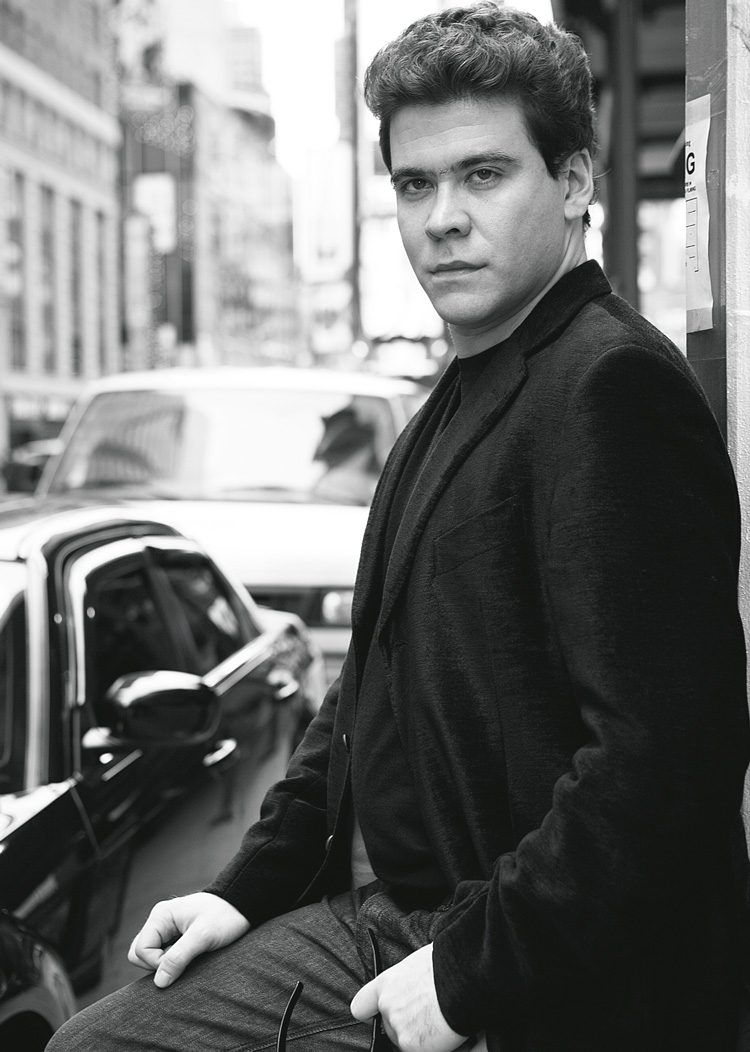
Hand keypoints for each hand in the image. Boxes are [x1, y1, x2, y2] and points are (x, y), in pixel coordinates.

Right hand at [128, 891, 249, 987]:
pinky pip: (162, 955)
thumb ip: (179, 958)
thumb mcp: (203, 937)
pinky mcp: (174, 937)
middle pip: (139, 954)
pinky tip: (191, 955)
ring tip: (190, 956)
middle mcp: (159, 921)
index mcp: (161, 916)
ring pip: (149, 956)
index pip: (140, 950)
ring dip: (166, 963)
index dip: (157, 963)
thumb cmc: (224, 916)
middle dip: (158, 964)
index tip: (181, 961)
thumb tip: (159, 983)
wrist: (241, 907)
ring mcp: (165, 929)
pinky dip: (173, 961)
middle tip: (185, 959)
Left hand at [350, 943, 466, 1051]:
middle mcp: (387, 1005)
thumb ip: (408, 984)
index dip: (370, 1014)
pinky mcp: (410, 1045)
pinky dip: (434, 1047)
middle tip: (429, 1017)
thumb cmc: (448, 964)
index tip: (375, 1017)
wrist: (462, 977)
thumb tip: (416, 992)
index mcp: (387, 983)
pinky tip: (447, 1034)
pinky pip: (420, 1051)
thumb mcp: (419, 966)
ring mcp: (397, 1027)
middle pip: (390, 1028)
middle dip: (408, 1026)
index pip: (362, 1006)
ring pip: (406, 1041)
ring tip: (442, 1023)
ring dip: (421, 1037)